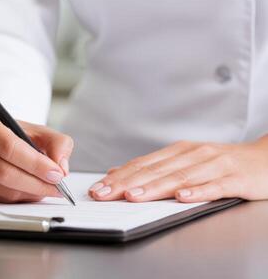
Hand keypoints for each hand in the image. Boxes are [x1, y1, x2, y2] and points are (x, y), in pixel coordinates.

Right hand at [0, 112, 72, 202]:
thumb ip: (57, 142)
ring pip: (2, 188)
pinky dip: (20, 197)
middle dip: (35, 182)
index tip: (55, 173)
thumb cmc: (15, 135)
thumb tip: (60, 166)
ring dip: (29, 192)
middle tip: (57, 185)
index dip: (34, 162)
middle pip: (3, 171)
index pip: (7, 146)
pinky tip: (30, 190)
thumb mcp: (38, 131)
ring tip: (46, 187)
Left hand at [89, 137, 267, 202]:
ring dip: (154, 187)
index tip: (99, 187)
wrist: (265, 158)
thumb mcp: (185, 161)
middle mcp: (193, 155)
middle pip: (155, 171)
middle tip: (105, 194)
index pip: (142, 164)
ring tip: (134, 196)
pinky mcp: (235, 178)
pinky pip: (214, 186)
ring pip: (179, 177)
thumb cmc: (222, 163)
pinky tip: (182, 198)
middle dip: (126, 183)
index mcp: (178, 151)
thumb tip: (117, 171)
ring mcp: (214, 165)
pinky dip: (197, 192)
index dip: (119, 176)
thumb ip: (153, 167)